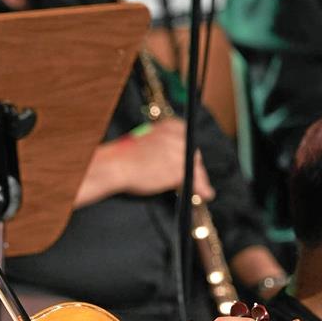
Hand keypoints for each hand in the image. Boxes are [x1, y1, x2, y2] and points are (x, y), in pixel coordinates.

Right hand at [92, 117, 215, 201]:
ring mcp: (179, 153)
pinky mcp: (178, 170)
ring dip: (201, 180)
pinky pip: (195, 180)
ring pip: (196, 168)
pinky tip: (206, 194)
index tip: (191, 162)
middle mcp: (178, 137)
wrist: (116, 165)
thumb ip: (162, 146)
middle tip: (197, 179)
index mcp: (170, 126)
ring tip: (204, 190)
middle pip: (194, 154)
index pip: (188, 139)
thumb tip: (170, 160)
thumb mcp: (146, 141)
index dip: (190, 153)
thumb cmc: (124, 157)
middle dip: (196, 167)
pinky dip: (202, 189)